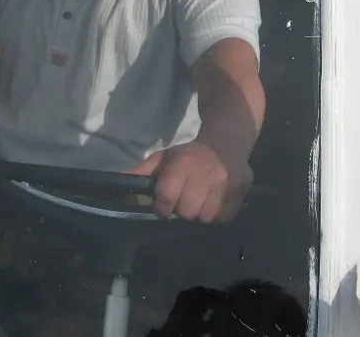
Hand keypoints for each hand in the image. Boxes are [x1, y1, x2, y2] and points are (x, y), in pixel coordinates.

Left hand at [127, 141, 252, 222]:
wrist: (226, 141)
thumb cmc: (190, 152)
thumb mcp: (165, 157)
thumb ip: (143, 171)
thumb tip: (119, 180)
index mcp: (181, 165)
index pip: (165, 198)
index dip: (162, 205)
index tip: (164, 203)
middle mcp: (203, 175)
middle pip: (186, 212)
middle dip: (183, 208)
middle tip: (186, 198)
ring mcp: (224, 184)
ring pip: (205, 218)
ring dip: (201, 212)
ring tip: (201, 198)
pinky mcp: (240, 192)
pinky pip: (224, 218)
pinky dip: (218, 213)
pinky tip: (215, 199)